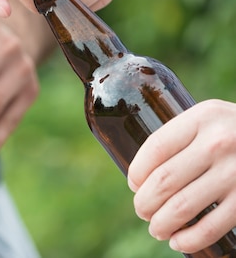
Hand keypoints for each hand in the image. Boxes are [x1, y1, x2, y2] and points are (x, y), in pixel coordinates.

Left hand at [127, 99, 235, 253]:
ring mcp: (235, 173)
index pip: (155, 148)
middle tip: (142, 210)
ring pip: (182, 206)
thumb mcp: (210, 119)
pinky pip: (211, 227)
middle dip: (145, 202)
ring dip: (161, 223)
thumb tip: (141, 177)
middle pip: (164, 180)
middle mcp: (218, 143)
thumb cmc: (235, 132)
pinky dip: (189, 239)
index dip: (137, 172)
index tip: (134, 184)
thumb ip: (182, 136)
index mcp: (203, 118)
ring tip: (157, 228)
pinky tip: (178, 241)